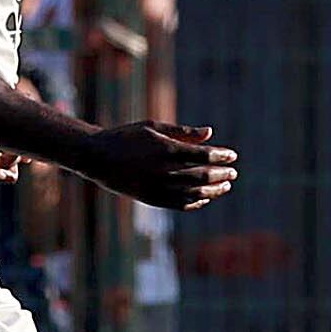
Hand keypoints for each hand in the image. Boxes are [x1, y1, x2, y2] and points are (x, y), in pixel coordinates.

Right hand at [78, 120, 235, 212]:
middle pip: (201, 175)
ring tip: (225, 186)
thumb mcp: (153, 127)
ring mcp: (157, 187)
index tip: (232, 155)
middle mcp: (162, 170)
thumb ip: (182, 132)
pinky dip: (196, 202)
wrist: (97, 157)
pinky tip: (205, 197)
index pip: (202, 155)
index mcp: (164, 149)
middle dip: (221, 174)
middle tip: (233, 173)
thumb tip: (209, 133)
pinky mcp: (151, 199)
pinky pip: (180, 204)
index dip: (220, 156)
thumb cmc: (127, 137)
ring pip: (193, 192)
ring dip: (213, 190)